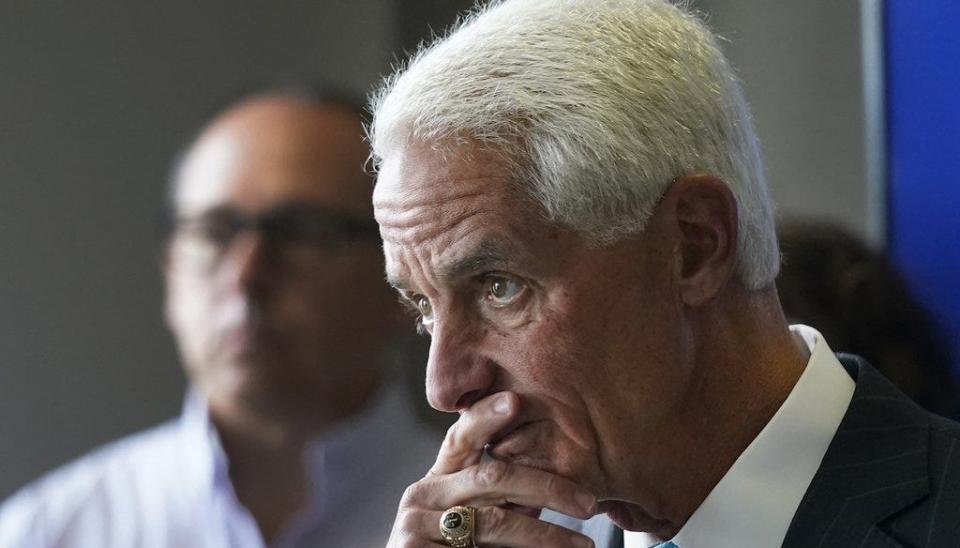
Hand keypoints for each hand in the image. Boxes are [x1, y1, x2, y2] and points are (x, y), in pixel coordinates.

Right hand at [386, 392, 596, 546]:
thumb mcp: (471, 520)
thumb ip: (499, 500)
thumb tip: (561, 489)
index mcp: (437, 480)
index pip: (462, 438)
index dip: (486, 416)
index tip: (515, 399)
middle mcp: (422, 496)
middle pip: (492, 477)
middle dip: (548, 487)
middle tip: (588, 503)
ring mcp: (416, 526)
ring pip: (496, 521)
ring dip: (547, 534)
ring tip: (583, 546)